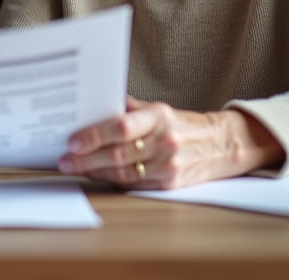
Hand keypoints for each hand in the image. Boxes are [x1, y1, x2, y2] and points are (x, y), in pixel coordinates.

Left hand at [57, 96, 283, 189]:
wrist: (223, 144)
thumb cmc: (184, 124)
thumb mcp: (159, 108)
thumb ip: (129, 108)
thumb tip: (95, 103)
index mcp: (160, 115)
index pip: (122, 126)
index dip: (94, 135)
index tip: (72, 140)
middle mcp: (165, 140)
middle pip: (118, 153)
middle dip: (86, 158)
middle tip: (65, 159)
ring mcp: (169, 165)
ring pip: (123, 172)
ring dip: (94, 171)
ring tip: (74, 168)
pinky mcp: (170, 184)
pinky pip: (134, 185)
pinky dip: (112, 181)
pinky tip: (97, 176)